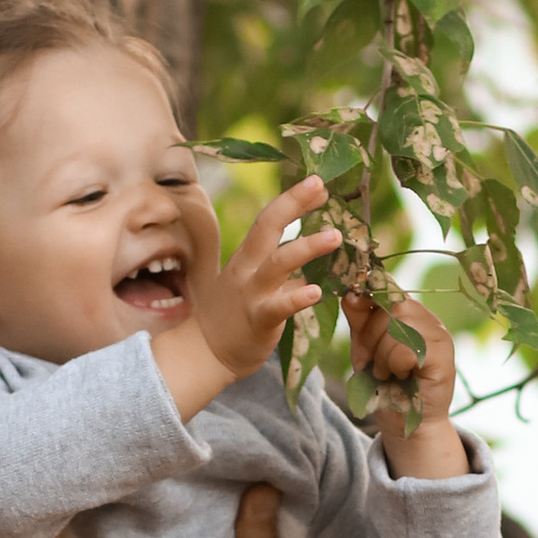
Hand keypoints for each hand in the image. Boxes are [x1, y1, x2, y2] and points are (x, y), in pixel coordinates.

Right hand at [190, 181, 342, 386]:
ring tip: (334, 236)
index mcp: (248, 257)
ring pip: (277, 264)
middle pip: (268, 227)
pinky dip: (297, 298)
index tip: (317, 184)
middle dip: (293, 203)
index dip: (292, 199)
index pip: (269, 219)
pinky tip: (317, 291)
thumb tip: (313, 247)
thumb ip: (279, 264)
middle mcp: (248, 269)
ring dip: (307, 247)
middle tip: (320, 185)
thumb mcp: (252, 281)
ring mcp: (251, 294)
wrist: (204, 353)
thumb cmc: (233, 316)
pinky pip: (279, 307)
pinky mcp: (258, 321)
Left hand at [345, 283, 468, 478]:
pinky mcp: (444, 356)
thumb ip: (359, 318)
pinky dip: (395, 366)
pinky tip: (402, 378)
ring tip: (389, 372)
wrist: (403, 423)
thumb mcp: (364, 347)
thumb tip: (350, 291)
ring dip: (383, 356)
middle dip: (372, 337)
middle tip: (377, 364)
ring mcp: (439, 335)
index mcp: (409, 312)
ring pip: (398, 325)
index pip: (387, 287)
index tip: (362, 329)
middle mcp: (427, 318)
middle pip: (391, 305)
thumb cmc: (384, 384)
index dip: (369, 303)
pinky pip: (407, 349)